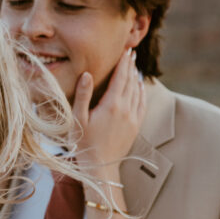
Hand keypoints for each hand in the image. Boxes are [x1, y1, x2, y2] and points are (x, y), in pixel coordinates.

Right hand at [72, 48, 144, 170]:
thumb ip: (82, 95)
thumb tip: (87, 74)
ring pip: (137, 92)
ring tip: (135, 67)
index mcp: (111, 104)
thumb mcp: (77, 119)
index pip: (120, 77)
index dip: (124, 63)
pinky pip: (142, 104)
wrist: (100, 166)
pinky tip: (139, 87)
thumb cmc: (84, 143)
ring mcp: (132, 118)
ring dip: (136, 77)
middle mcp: (125, 109)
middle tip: (132, 53)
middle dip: (131, 66)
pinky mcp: (135, 126)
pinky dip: (141, 92)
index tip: (126, 51)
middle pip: (130, 82)